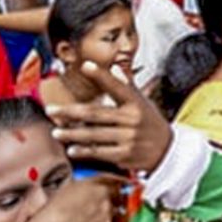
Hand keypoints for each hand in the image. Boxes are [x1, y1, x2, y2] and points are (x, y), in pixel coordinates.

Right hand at [23, 173, 126, 221]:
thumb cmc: (55, 210)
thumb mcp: (70, 187)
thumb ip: (87, 184)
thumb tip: (91, 185)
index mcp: (97, 183)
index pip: (115, 180)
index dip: (117, 183)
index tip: (120, 184)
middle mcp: (106, 196)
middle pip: (119, 195)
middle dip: (114, 199)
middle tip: (104, 204)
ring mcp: (108, 213)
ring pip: (117, 211)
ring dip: (112, 213)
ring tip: (97, 218)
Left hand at [44, 60, 172, 172]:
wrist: (169, 152)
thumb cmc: (151, 123)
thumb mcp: (144, 102)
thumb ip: (127, 86)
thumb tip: (115, 69)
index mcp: (135, 102)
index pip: (116, 86)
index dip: (101, 76)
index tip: (85, 65)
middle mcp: (132, 119)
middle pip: (96, 114)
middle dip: (70, 112)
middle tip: (51, 110)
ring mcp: (128, 138)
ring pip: (94, 135)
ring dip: (72, 134)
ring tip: (56, 132)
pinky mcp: (125, 155)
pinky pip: (99, 152)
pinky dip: (84, 151)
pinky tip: (71, 149)